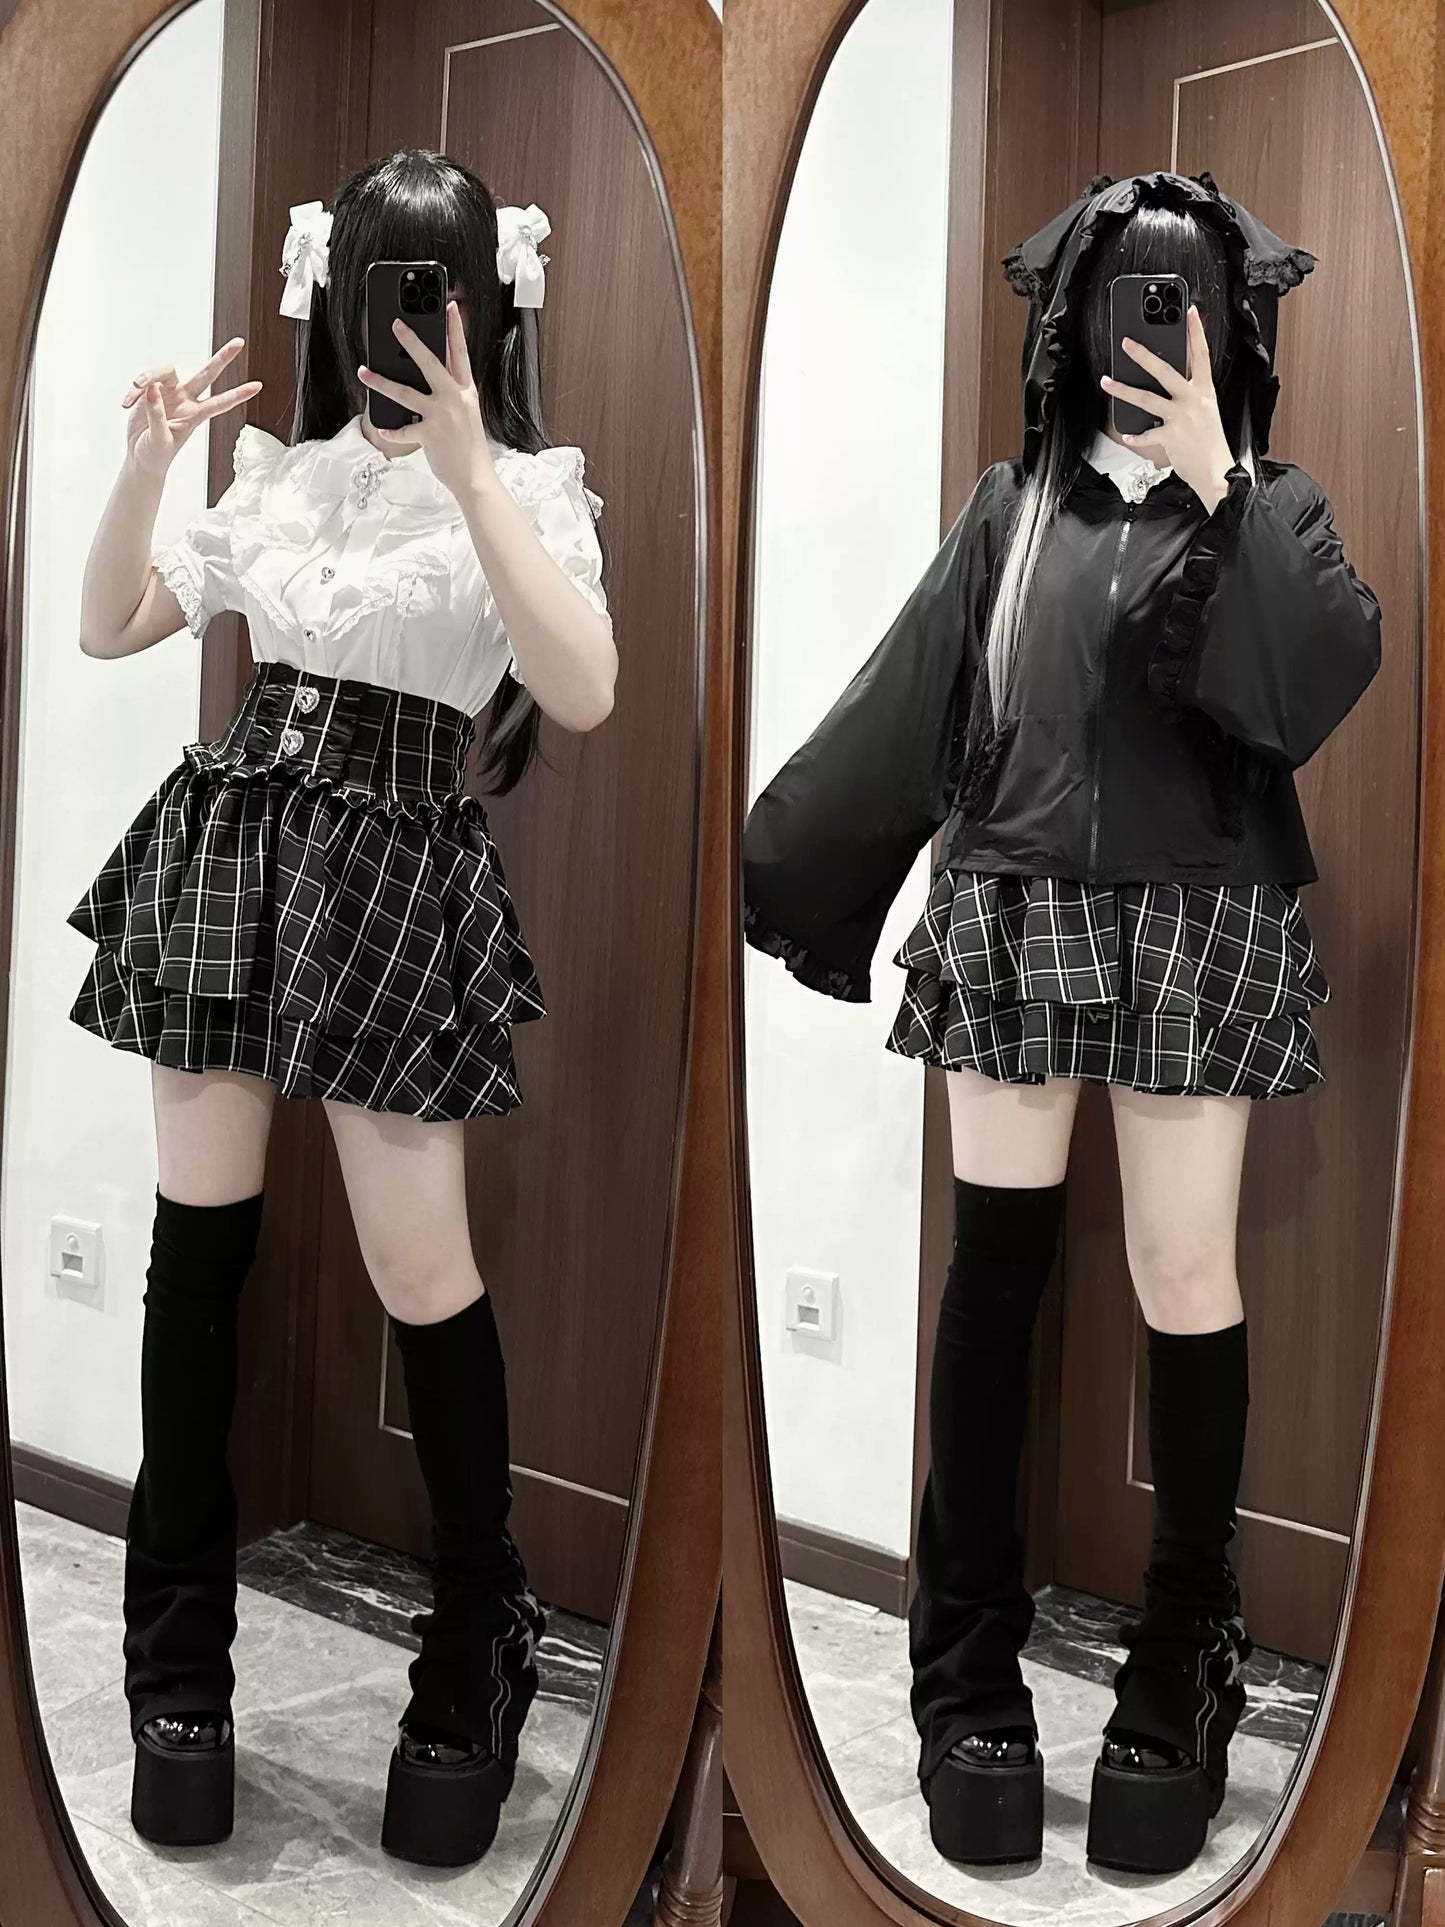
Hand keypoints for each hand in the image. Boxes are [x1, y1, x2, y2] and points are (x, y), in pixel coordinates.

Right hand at [122, 338, 261, 478]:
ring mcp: (169, 394)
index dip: (238, 394)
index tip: (258, 386)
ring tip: (134, 390)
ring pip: (165, 371)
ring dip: (148, 377)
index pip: (220, 402)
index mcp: (194, 416)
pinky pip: (143, 382)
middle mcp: (185, 401)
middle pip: (206, 375)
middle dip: (222, 359)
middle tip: (239, 343)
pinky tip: (126, 403)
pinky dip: (132, 391)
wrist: (141, 458)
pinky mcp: (151, 392)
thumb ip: (157, 414)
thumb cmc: (156, 454)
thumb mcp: (159, 440)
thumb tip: (152, 389)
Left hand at [357, 301, 494, 499]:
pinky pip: (403, 428)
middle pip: (430, 363)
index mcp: (466, 391)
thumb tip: (427, 378)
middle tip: (395, 324)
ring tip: (364, 372)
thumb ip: (450, 394)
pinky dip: (392, 429)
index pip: (460, 353)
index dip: (455, 328)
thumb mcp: (466, 413)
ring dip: (381, 381)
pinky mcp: (429, 434)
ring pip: (406, 392)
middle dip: (412, 341)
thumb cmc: (469, 447)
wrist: (475, 478)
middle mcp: (454, 398)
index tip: (448, 306)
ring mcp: (442, 415)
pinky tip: (382, 427)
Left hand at [1099, 305, 1237, 511]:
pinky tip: (1127, 435)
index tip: (1189, 312)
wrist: (1217, 471)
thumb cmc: (1211, 443)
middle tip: (1126, 342)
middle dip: (1143, 355)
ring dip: (1123, 390)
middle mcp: (1193, 400)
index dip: (1196, 332)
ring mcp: (1181, 417)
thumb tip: (1171, 385)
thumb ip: (1191, 396)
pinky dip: (1136, 436)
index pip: (1201, 355)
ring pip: (1147, 398)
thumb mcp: (1207, 412)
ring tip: (1106, 382)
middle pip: (1165, 371)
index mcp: (1205, 391)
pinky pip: (1147, 434)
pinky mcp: (1170, 436)